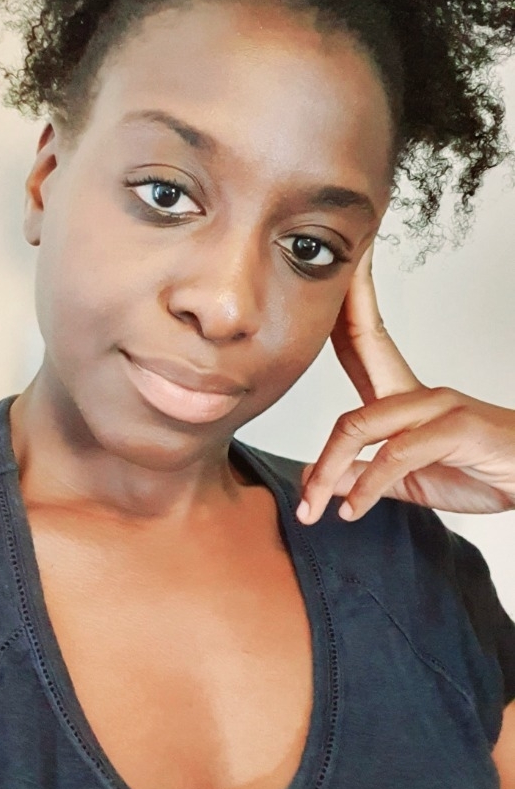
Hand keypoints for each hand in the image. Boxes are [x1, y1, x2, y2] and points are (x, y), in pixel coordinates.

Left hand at [297, 245, 514, 523]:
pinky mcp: (456, 429)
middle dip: (338, 304)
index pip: (361, 342)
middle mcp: (418, 392)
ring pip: (359, 424)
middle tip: (304, 279)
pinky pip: (394, 455)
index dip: (341, 307)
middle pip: (364, 339)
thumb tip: (318, 479)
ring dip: (327, 469)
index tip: (321, 278)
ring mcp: (437, 406)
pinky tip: (353, 510)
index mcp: (403, 397)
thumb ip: (365, 478)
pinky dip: (367, 488)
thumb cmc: (484, 472)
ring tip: (311, 506)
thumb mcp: (412, 481)